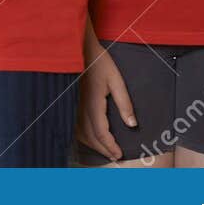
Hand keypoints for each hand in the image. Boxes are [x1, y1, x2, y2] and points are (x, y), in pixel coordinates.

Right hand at [76, 44, 135, 160]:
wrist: (79, 48)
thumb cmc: (99, 62)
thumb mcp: (116, 80)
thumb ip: (124, 103)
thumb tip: (132, 124)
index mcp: (93, 103)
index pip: (101, 133)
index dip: (110, 146)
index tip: (119, 154)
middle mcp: (81, 108)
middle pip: (90, 137)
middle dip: (103, 149)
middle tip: (115, 156)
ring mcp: (74, 105)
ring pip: (81, 134)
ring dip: (93, 145)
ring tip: (105, 150)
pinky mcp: (71, 102)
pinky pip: (75, 126)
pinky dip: (84, 136)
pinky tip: (90, 138)